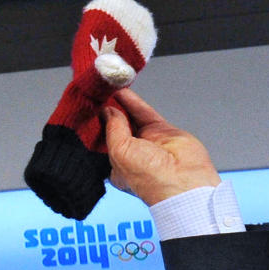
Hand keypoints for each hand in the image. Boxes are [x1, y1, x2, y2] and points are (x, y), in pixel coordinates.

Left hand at [104, 89, 220, 204]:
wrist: (184, 180)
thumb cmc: (149, 178)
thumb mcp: (119, 153)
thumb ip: (113, 129)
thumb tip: (108, 111)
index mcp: (116, 167)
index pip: (101, 143)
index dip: (93, 128)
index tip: (84, 113)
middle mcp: (131, 155)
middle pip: (115, 128)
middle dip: (105, 114)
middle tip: (94, 96)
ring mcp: (147, 142)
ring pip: (129, 117)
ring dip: (118, 104)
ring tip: (106, 89)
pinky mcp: (161, 130)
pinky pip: (143, 112)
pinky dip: (133, 101)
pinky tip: (121, 91)